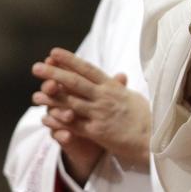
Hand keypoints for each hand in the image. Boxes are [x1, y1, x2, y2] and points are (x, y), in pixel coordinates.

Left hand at [30, 48, 150, 182]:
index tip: (53, 52)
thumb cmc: (148, 118)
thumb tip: (118, 77)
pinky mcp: (98, 132)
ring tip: (35, 96)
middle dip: (54, 74)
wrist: (155, 139)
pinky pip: (74, 125)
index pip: (88, 69)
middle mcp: (104, 97)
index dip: (69, 60)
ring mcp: (100, 114)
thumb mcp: (134, 97)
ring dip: (51, 99)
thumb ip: (121, 87)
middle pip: (75, 83)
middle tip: (36, 67)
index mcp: (113, 87)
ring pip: (70, 103)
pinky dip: (59, 122)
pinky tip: (46, 119)